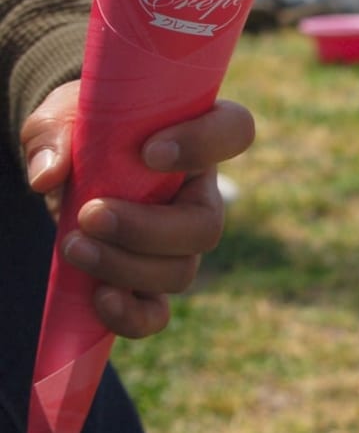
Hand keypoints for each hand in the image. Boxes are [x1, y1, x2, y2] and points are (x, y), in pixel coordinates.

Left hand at [21, 81, 255, 337]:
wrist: (69, 162)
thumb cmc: (81, 128)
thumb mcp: (63, 117)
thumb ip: (55, 134)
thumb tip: (49, 176)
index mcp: (196, 137)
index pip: (235, 130)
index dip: (204, 144)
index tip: (149, 152)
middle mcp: (199, 192)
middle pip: (207, 226)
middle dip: (147, 230)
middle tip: (91, 215)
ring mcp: (179, 241)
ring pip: (181, 271)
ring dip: (124, 267)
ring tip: (73, 245)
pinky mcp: (148, 278)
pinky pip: (157, 313)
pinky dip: (131, 316)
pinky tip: (99, 297)